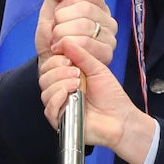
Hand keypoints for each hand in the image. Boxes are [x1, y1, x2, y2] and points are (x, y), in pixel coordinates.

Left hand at [35, 0, 117, 63]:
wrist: (49, 62)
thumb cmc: (52, 37)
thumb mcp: (48, 11)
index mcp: (98, 6)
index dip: (68, 2)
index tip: (57, 14)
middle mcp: (108, 21)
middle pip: (86, 10)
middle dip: (62, 21)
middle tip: (55, 32)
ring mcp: (110, 38)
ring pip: (85, 27)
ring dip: (63, 35)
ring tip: (57, 42)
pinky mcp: (107, 54)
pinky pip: (86, 44)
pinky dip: (69, 47)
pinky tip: (63, 51)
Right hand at [41, 36, 155, 163]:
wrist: (120, 118)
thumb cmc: (111, 95)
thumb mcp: (97, 68)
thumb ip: (80, 54)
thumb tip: (63, 41)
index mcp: (66, 78)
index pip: (48, 66)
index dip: (56, 60)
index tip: (70, 61)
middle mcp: (60, 91)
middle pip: (44, 78)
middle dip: (59, 72)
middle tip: (78, 74)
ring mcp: (59, 106)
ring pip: (45, 92)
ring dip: (61, 84)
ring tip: (78, 85)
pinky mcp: (60, 121)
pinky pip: (48, 108)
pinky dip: (57, 99)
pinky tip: (69, 95)